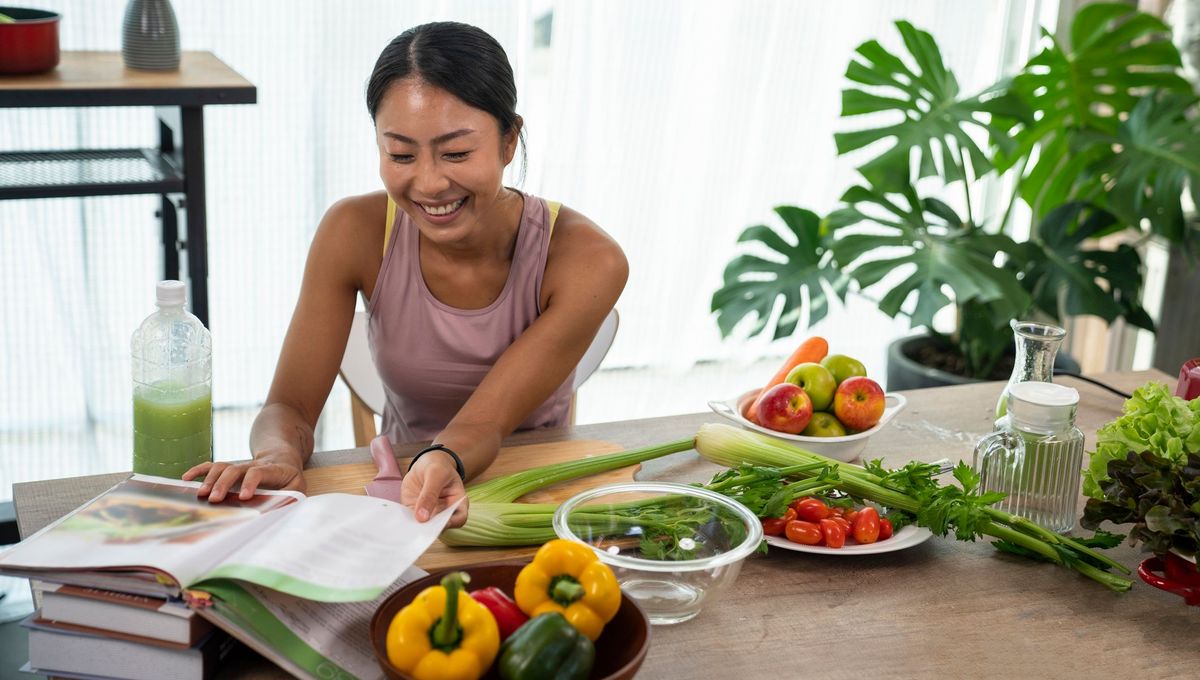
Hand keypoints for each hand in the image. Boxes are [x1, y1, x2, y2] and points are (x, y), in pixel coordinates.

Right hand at [183, 451, 305, 502]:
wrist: (281, 456)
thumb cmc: (290, 477)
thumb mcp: (297, 486)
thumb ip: (292, 497)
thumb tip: (281, 511)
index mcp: (271, 470)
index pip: (259, 472)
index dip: (250, 482)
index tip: (243, 497)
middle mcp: (252, 466)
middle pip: (235, 469)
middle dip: (223, 484)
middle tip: (214, 500)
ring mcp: (239, 466)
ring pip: (222, 467)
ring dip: (209, 479)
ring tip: (200, 495)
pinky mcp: (229, 468)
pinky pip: (212, 466)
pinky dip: (198, 471)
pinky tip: (185, 479)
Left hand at [401, 451, 468, 527]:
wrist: (425, 464)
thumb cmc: (438, 467)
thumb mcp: (436, 474)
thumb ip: (430, 494)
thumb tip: (422, 517)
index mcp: (457, 502)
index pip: (459, 518)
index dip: (451, 523)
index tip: (440, 523)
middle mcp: (445, 512)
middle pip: (441, 526)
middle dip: (431, 529)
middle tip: (420, 526)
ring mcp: (430, 513)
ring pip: (425, 527)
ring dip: (417, 529)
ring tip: (409, 527)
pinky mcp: (415, 512)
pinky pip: (412, 521)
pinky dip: (407, 523)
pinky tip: (401, 523)